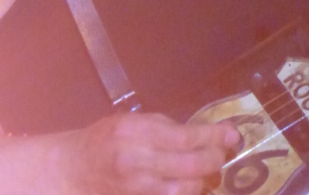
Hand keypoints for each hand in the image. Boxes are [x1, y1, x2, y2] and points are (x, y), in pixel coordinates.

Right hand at [64, 111, 239, 194]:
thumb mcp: (134, 120)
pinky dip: (189, 194)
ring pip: (186, 190)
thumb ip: (168, 127)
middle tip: (223, 152)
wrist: (76, 170)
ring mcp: (138, 189)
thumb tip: (206, 134)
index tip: (233, 134)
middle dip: (214, 159)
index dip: (214, 137)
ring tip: (210, 169)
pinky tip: (195, 185)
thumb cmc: (107, 137)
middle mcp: (137, 162)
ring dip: (205, 180)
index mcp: (136, 132)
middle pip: (190, 166)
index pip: (185, 137)